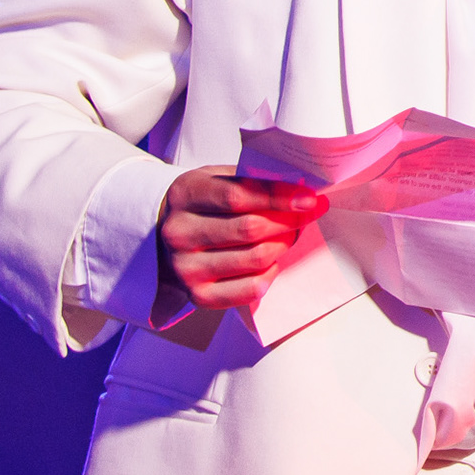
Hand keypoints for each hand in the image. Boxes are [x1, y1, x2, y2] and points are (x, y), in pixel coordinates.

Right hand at [156, 166, 327, 315]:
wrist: (165, 237)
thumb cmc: (205, 203)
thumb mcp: (219, 178)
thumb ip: (253, 179)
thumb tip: (302, 187)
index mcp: (186, 195)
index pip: (237, 195)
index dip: (279, 196)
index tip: (310, 198)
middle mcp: (179, 233)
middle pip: (250, 229)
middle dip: (290, 220)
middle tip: (309, 213)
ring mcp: (186, 268)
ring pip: (255, 258)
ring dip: (284, 244)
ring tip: (290, 233)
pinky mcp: (197, 295)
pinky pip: (250, 289)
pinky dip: (271, 273)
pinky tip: (272, 261)